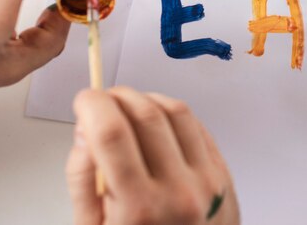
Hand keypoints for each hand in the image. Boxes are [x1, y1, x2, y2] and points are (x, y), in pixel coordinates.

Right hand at [67, 88, 239, 224]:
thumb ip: (84, 179)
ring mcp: (207, 180)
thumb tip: (85, 128)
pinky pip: (197, 124)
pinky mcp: (223, 173)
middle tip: (102, 101)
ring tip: (128, 106)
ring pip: (175, 110)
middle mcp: (177, 191)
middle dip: (117, 96)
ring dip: (146, 97)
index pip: (111, 134)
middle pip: (145, 114)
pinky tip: (157, 119)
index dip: (92, 106)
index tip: (84, 99)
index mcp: (139, 211)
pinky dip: (172, 111)